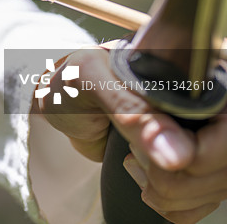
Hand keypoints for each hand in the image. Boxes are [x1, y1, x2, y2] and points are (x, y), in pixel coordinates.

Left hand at [37, 46, 224, 222]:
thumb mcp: (90, 79)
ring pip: (213, 190)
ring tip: (132, 158)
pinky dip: (170, 203)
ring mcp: (208, 137)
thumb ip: (131, 111)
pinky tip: (144, 175)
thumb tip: (177, 157)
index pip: (226, 130)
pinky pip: (201, 203)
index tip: (143, 146)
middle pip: (221, 169)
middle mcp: (212, 104)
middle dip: (169, 175)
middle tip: (130, 151)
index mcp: (197, 73)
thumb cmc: (74, 78)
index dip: (194, 152)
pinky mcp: (197, 162)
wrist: (66, 100)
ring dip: (165, 190)